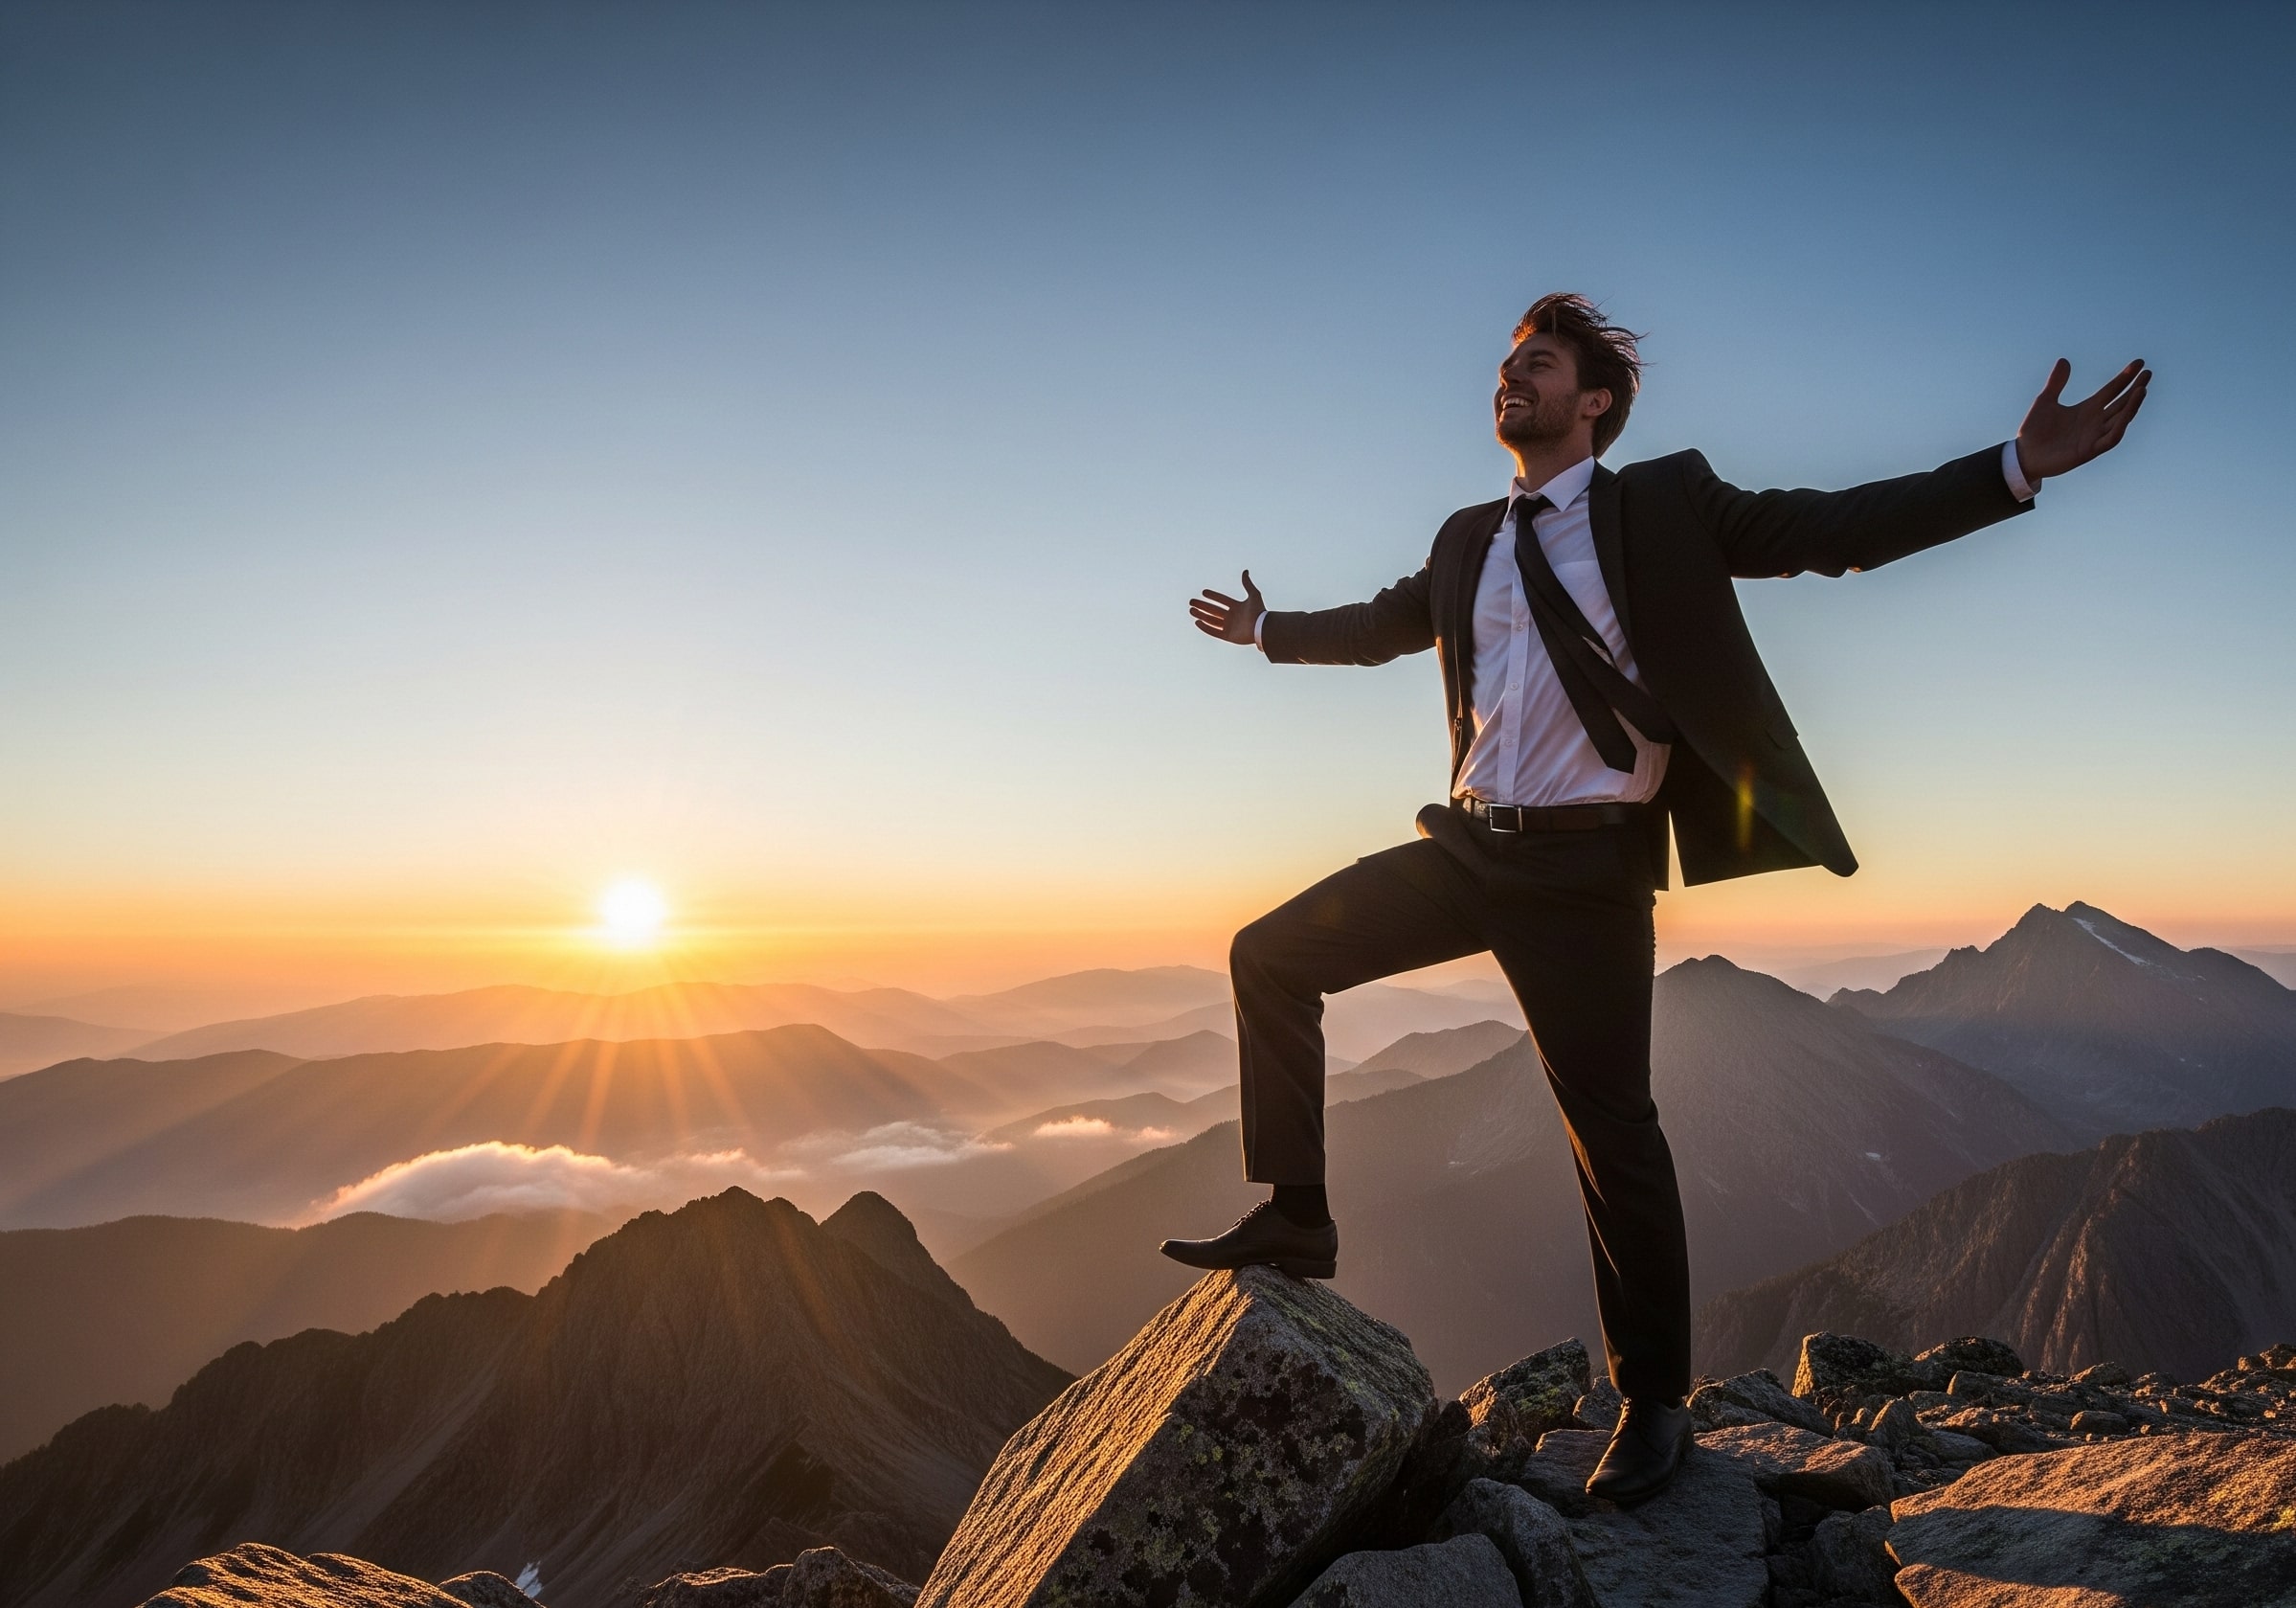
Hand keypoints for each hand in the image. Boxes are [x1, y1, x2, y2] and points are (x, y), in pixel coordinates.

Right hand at [1189, 570, 1265, 644]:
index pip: (1222, 600)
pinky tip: (1197, 622)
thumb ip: (1247, 583)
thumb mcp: (1254, 594)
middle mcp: (1232, 617)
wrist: (1261, 627)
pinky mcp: (1228, 636)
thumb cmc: (1258, 611)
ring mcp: (1230, 627)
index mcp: (1237, 607)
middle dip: (1202, 606)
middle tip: (1192, 602)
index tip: (1203, 592)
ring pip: (1212, 620)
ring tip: (1191, 611)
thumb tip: (1245, 571)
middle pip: (1214, 610)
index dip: (1213, 596)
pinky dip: (1206, 627)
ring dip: (1201, 615)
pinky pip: (1214, 631)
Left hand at [2015, 358, 2149, 482]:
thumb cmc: (2034, 431)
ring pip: (2121, 420)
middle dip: (2136, 388)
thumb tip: (2064, 360)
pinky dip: (2120, 426)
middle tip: (2148, 373)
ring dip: (2132, 405)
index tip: (2139, 363)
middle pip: (2122, 403)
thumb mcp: (2045, 401)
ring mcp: (2094, 436)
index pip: (2112, 390)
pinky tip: (2127, 413)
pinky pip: (2110, 439)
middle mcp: (2095, 422)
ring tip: (2142, 389)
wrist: (2023, 456)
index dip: (2125, 377)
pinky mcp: (2089, 451)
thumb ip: (2056, 382)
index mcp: (2087, 409)